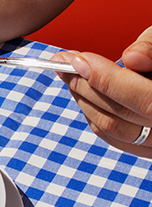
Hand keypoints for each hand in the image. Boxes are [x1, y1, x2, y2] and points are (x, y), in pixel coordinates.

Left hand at [53, 26, 151, 156]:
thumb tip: (131, 58)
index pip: (145, 99)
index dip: (107, 79)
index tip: (78, 59)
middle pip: (120, 116)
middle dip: (84, 86)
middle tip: (63, 62)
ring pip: (114, 130)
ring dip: (83, 100)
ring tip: (69, 73)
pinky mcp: (151, 148)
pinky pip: (116, 138)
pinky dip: (94, 114)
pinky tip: (84, 93)